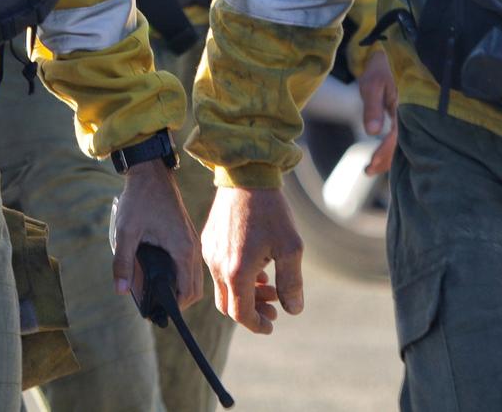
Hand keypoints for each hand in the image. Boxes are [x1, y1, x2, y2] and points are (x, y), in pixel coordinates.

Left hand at [111, 161, 201, 311]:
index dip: (174, 307)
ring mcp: (193, 241)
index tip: (156, 312)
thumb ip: (123, 263)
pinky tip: (161, 274)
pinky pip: (190, 265)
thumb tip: (122, 291)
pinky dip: (180, 276)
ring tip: (156, 292)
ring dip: (180, 288)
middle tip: (154, 305)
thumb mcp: (126, 232)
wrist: (151, 172)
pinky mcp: (188, 236)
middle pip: (194, 289)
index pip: (187, 292)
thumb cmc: (140, 199)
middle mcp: (193, 248)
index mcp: (183, 250)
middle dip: (177, 301)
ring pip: (194, 277)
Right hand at [201, 184, 303, 334]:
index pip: (241, 314)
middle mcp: (217, 266)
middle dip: (252, 310)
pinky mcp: (208, 241)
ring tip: (269, 284)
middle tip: (274, 307)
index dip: (257, 325)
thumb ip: (291, 283)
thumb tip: (293, 310)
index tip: (272, 325)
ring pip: (224, 287)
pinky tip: (257, 265)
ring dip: (246, 292)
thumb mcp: (291, 247)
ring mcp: (209, 253)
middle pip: (229, 305)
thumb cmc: (271, 211)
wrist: (246, 176)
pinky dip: (236, 276)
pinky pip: (219, 269)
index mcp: (236, 272)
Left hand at [356, 46, 400, 175]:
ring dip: (390, 155)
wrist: (390, 51)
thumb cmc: (380, 67)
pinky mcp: (409, 113)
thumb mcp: (372, 84)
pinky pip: (404, 134)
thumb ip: (372, 107)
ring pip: (405, 142)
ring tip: (373, 167)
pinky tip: (383, 153)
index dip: (385, 153)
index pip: (397, 137)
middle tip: (369, 170)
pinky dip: (393, 146)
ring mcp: (413, 114)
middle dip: (387, 160)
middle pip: (404, 145)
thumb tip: (371, 132)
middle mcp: (413, 113)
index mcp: (407, 107)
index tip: (370, 165)